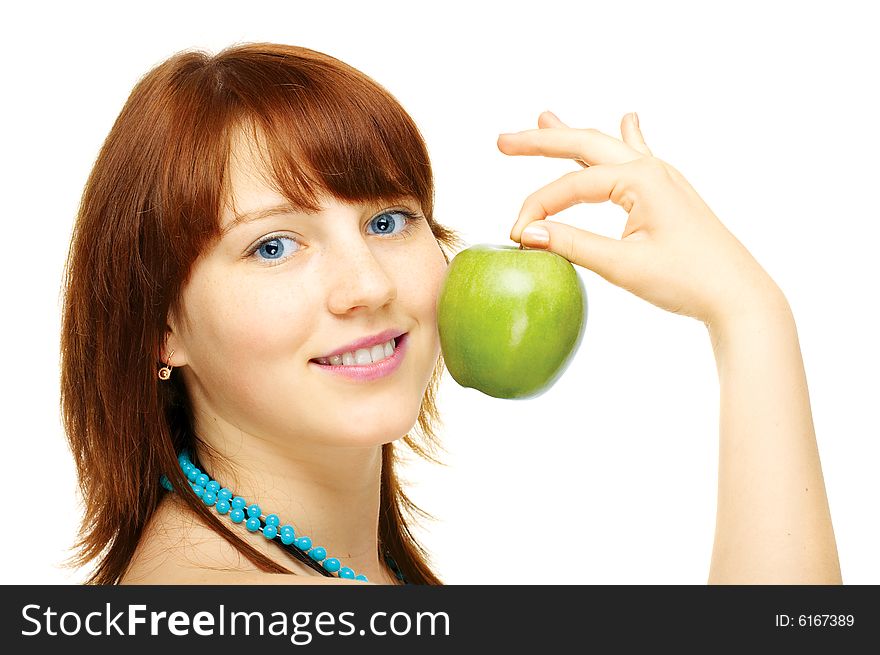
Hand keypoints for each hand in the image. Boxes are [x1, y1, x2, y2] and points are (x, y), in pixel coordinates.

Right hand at [497, 112, 785, 326]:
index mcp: (640, 179)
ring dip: (573, 135)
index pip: (570, 186)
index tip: (516, 236)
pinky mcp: (668, 194)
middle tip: (502, 141)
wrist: (739, 296)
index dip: (537, 209)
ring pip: (608, 146)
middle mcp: (651, 169)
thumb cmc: (687, 281)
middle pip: (584, 145)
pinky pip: (638, 156)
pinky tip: (628, 122)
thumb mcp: (622, 266)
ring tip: (545, 116)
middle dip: (542, 141)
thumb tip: (528, 234)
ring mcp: (663, 178)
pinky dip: (623, 138)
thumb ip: (572, 245)